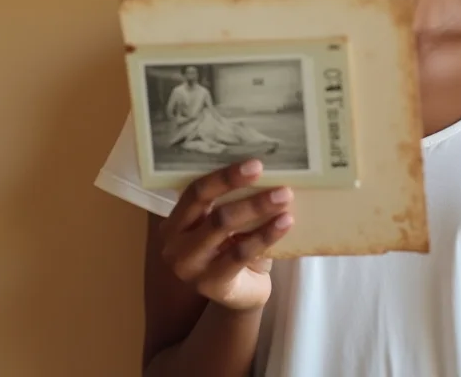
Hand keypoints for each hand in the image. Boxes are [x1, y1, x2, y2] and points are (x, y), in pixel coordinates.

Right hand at [157, 158, 295, 312]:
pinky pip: (241, 253)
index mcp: (175, 221)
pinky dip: (266, 235)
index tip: (256, 164)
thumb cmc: (232, 249)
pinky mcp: (210, 284)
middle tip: (276, 181)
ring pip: (224, 226)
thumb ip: (231, 201)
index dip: (225, 176)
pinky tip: (285, 223)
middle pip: (210, 207)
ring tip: (285, 197)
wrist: (240, 294)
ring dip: (258, 208)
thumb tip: (265, 167)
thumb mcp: (225, 223)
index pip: (196, 191)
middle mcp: (175, 244)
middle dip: (243, 190)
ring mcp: (190, 267)